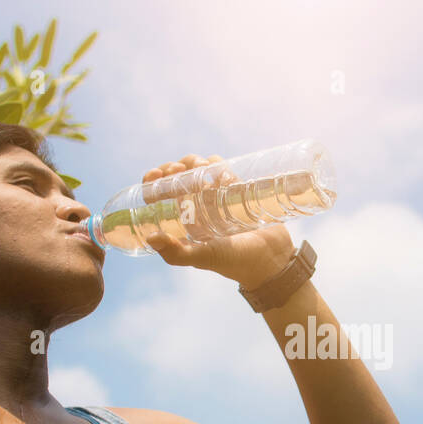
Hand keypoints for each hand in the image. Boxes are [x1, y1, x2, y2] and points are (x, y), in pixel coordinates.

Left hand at [140, 153, 295, 289]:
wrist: (272, 259)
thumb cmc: (235, 261)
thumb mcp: (203, 257)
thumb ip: (177, 253)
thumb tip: (151, 237)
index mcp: (183, 220)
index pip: (160, 194)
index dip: (154, 181)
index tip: (157, 175)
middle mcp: (197, 206)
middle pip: (179, 177)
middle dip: (175, 167)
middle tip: (179, 169)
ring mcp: (217, 196)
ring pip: (200, 169)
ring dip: (195, 162)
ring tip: (201, 167)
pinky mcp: (236, 189)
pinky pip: (223, 169)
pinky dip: (218, 164)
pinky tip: (219, 170)